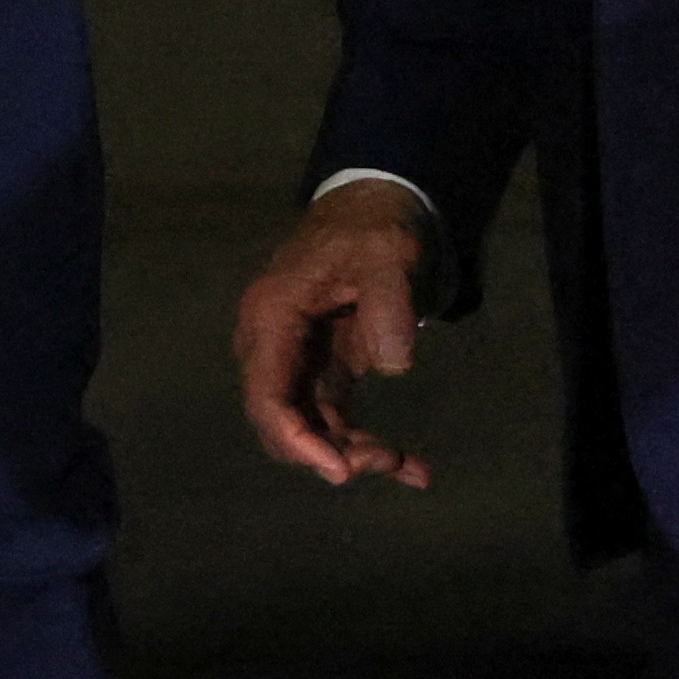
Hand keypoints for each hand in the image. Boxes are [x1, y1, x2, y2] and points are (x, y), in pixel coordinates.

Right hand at [232, 178, 432, 489]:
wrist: (373, 209)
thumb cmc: (372, 229)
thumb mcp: (386, 254)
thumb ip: (388, 304)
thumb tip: (395, 366)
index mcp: (272, 317)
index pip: (267, 395)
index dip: (297, 440)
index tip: (341, 470)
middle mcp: (273, 346)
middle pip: (282, 422)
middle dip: (329, 452)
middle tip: (385, 459)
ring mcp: (297, 362)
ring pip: (310, 430)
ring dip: (352, 454)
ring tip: (408, 466)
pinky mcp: (323, 371)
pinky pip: (334, 422)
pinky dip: (366, 446)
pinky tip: (411, 466)